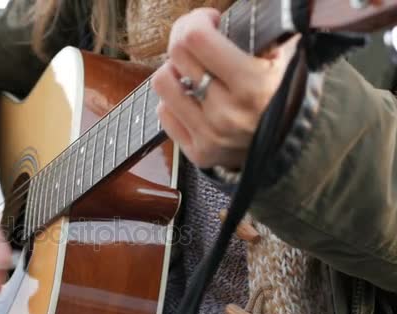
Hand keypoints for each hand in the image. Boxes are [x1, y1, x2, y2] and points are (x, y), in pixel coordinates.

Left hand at [151, 8, 297, 168]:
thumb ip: (266, 32)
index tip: (210, 20)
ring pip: (163, 84)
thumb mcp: (287, 59)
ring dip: (175, 70)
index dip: (197, 20)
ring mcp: (210, 136)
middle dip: (183, 37)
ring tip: (193, 71)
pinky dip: (175, 100)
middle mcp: (227, 113)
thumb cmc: (291, 95)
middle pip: (176, 56)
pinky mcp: (199, 153)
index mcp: (252, 85)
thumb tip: (243, 14)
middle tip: (197, 39)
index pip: (197, 38)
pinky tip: (193, 97)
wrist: (295, 146)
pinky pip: (165, 114)